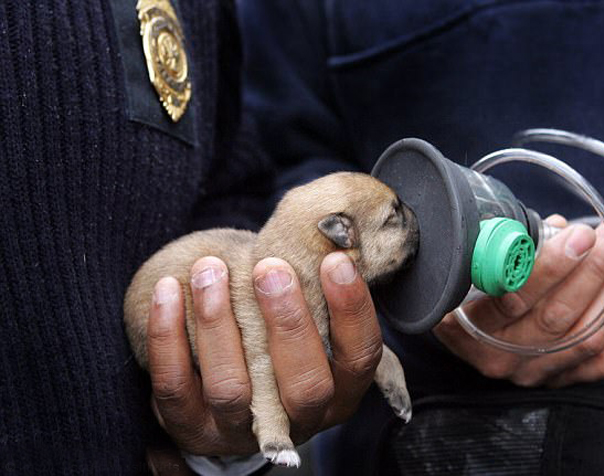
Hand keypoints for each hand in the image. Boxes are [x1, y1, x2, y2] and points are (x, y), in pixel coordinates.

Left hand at [145, 252, 381, 455]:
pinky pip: (173, 387)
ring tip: (210, 270)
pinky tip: (168, 291)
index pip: (359, 357)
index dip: (351, 310)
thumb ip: (316, 289)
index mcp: (339, 391)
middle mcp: (297, 420)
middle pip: (304, 387)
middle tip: (269, 269)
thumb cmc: (276, 337)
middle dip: (288, 323)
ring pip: (231, 389)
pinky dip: (168, 336)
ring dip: (218, 323)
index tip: (335, 260)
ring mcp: (240, 432)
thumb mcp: (308, 319)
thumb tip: (327, 230)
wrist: (227, 390)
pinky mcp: (191, 428)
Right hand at [433, 215, 603, 387]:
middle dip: (592, 269)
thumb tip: (561, 229)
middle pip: (556, 317)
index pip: (513, 298)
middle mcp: (498, 356)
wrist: (475, 333)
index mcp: (466, 326)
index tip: (577, 235)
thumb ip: (513, 249)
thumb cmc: (475, 289)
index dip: (551, 266)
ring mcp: (531, 372)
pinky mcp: (560, 381)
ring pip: (586, 337)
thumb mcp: (475, 266)